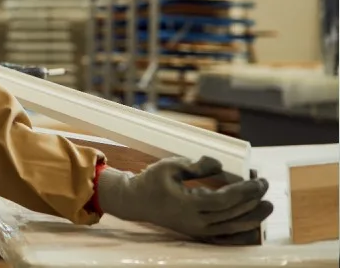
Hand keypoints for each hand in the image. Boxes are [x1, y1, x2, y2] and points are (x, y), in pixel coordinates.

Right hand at [96, 156, 272, 244]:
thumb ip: (196, 165)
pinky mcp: (197, 234)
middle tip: (265, 185)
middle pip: (233, 214)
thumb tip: (220, 165)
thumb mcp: (170, 166)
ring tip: (267, 206)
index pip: (226, 200)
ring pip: (233, 228)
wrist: (136, 202)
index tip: (258, 180)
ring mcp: (197, 230)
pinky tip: (253, 229)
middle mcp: (196, 222)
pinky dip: (241, 235)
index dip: (245, 191)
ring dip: (253, 217)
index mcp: (189, 204)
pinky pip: (224, 239)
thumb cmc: (151, 181)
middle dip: (253, 200)